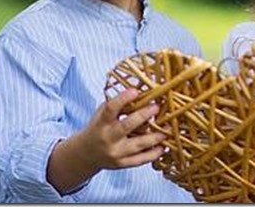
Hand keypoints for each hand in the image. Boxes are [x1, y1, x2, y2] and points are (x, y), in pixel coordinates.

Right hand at [47, 88, 165, 192]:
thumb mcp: (102, 114)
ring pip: (138, 145)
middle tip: (156, 107)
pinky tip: (163, 147)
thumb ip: (118, 105)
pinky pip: (141, 160)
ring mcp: (115, 153)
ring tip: (168, 128)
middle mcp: (108, 138)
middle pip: (127, 126)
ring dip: (155, 136)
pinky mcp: (122, 164)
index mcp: (101, 123)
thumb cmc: (98, 128)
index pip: (110, 109)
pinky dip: (154, 154)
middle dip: (143, 115)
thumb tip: (142, 92)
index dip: (122, 99)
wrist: (86, 154)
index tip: (135, 91)